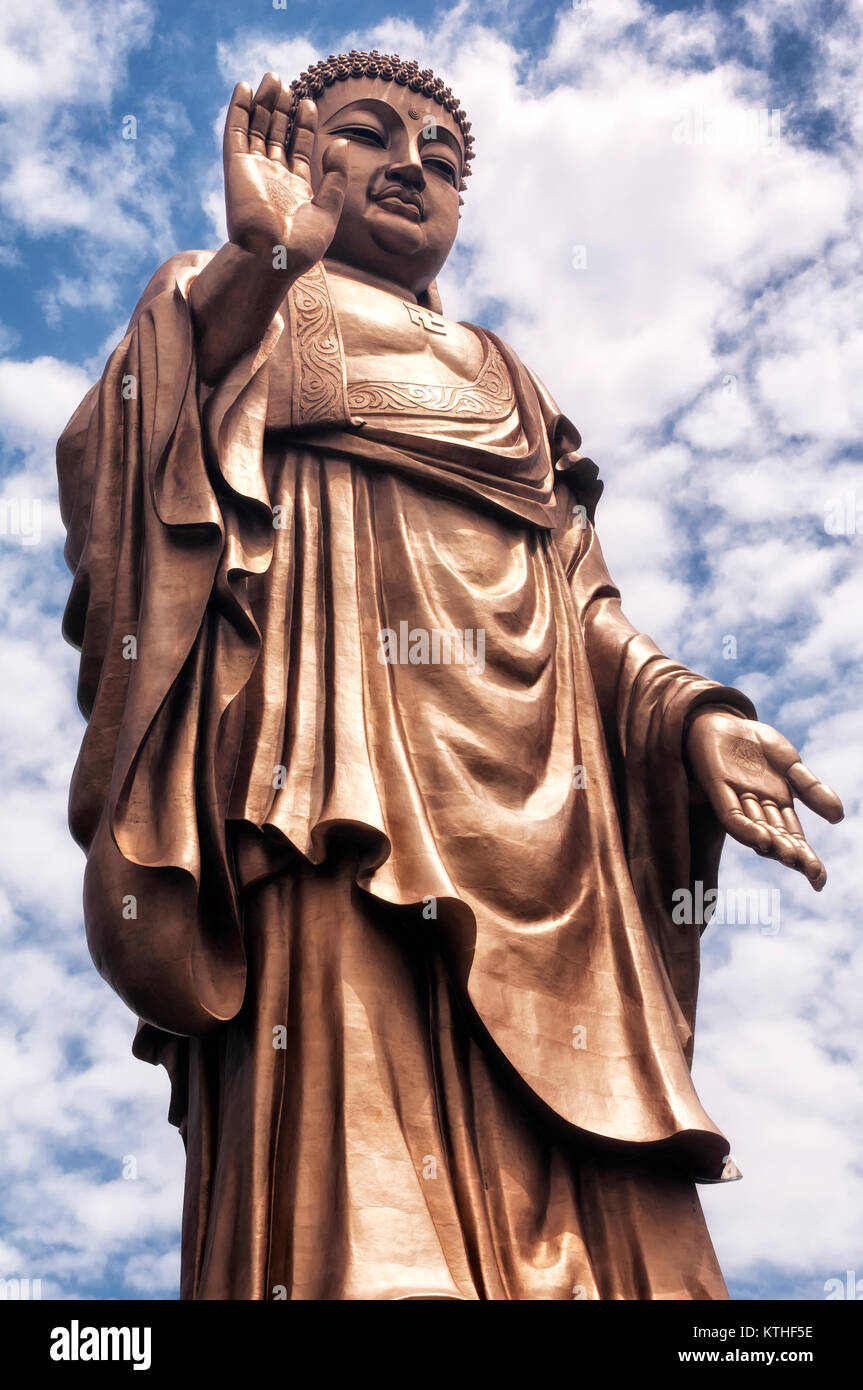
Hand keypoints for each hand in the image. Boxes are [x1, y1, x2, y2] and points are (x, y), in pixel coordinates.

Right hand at [224, 72, 347, 271]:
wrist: (271, 259)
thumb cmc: (301, 246)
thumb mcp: (329, 211)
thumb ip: (335, 178)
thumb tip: (340, 144)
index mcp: (295, 189)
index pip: (298, 148)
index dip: (302, 125)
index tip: (308, 103)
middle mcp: (273, 177)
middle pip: (276, 134)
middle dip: (281, 109)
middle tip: (285, 83)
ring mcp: (254, 171)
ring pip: (257, 128)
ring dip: (263, 103)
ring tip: (273, 78)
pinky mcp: (236, 167)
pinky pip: (236, 132)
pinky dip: (239, 109)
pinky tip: (245, 88)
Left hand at [685, 708, 843, 889]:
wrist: (721, 718)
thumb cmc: (754, 744)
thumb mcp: (790, 764)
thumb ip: (810, 789)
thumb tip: (838, 818)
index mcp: (777, 805)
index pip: (794, 838)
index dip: (806, 859)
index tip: (819, 880)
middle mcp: (757, 808)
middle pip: (777, 839)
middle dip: (793, 855)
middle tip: (808, 870)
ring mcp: (737, 800)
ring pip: (755, 830)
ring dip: (772, 844)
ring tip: (789, 856)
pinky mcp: (716, 788)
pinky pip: (731, 815)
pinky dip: (745, 828)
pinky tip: (760, 838)